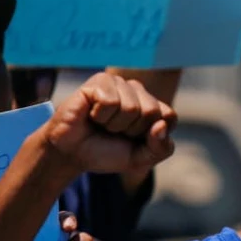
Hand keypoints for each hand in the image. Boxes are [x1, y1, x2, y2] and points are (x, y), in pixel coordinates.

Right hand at [42, 72, 175, 176]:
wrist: (70, 153)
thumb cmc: (105, 152)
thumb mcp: (140, 159)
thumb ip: (160, 148)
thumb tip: (161, 125)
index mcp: (151, 106)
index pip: (170, 116)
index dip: (152, 136)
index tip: (134, 140)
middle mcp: (137, 91)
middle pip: (152, 112)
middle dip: (132, 131)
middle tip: (114, 132)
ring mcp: (119, 83)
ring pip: (132, 108)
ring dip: (114, 125)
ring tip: (101, 124)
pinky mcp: (100, 81)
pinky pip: (111, 102)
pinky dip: (100, 116)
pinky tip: (91, 114)